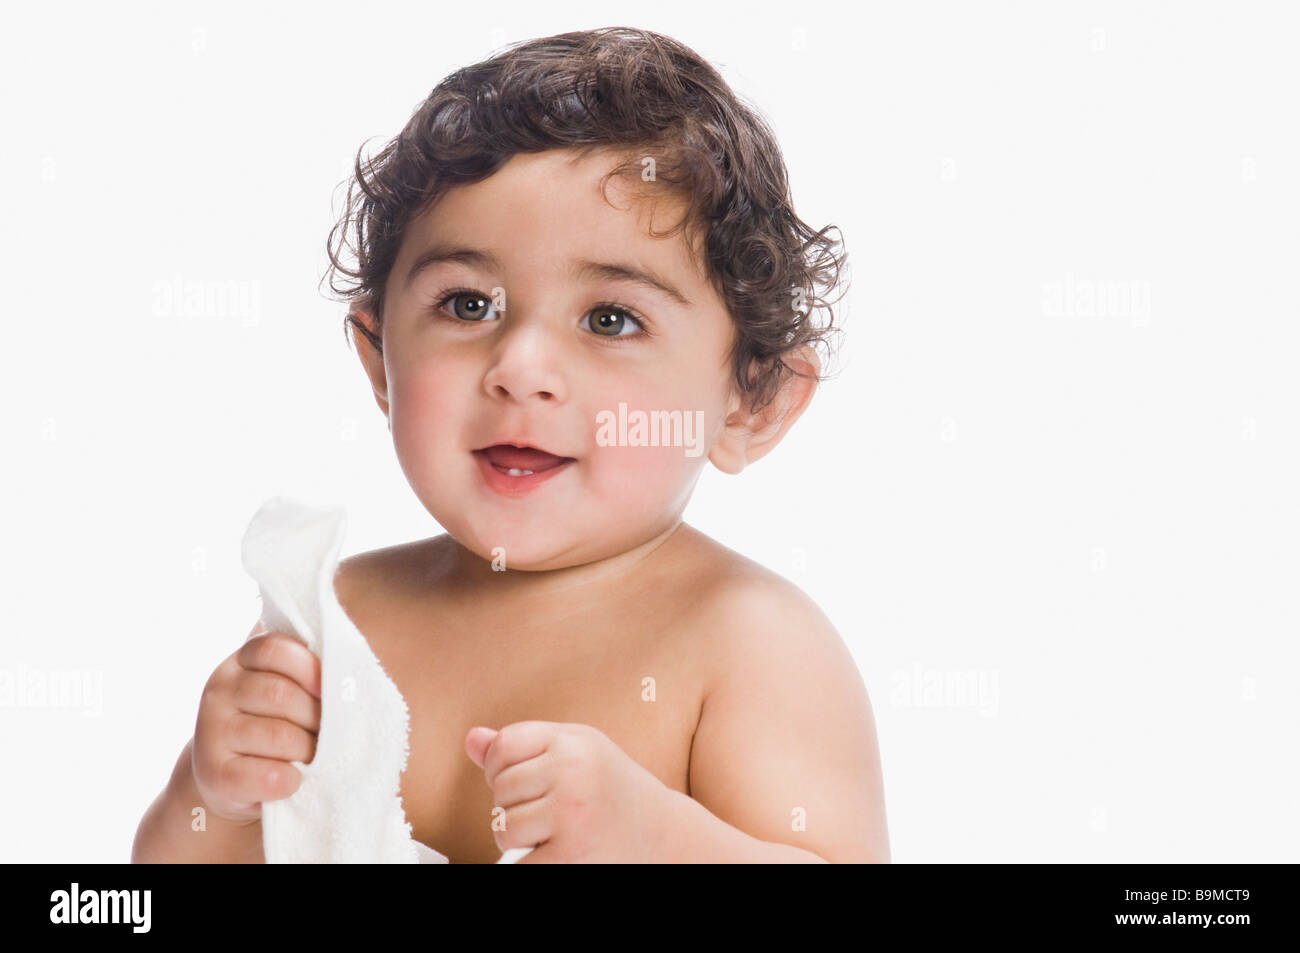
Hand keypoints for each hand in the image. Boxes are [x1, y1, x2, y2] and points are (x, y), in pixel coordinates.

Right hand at [192, 628, 321, 823]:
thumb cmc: (272, 723)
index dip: (309, 667)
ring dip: (308, 750)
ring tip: (312, 756)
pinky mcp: (215, 774)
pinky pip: (269, 775)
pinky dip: (291, 780)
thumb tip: (348, 666)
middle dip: (316, 717)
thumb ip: (306, 669)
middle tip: (326, 732)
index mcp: (241, 662)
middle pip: (280, 694)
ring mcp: (211, 732)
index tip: (330, 689)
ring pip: (280, 735)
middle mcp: (219, 690)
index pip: (274, 649)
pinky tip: (293, 779)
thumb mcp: (284, 688)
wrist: (230, 778)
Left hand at [464, 721, 677, 862]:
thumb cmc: (609, 787)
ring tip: (546, 830)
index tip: (520, 780)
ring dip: (516, 835)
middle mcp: (572, 770)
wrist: (661, 833)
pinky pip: (519, 860)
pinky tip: (553, 850)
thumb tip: (471, 739)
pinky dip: (528, 861)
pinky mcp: (571, 850)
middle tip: (544, 808)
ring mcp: (571, 811)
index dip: (500, 766)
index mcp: (572, 740)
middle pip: (500, 787)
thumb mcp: (574, 751)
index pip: (503, 745)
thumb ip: (522, 746)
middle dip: (512, 803)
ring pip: (503, 825)